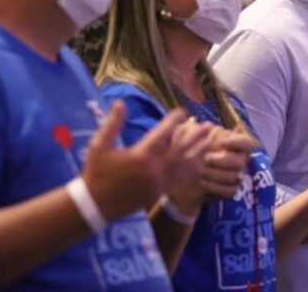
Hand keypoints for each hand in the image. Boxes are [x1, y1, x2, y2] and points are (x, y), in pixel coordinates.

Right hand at [81, 101, 209, 220]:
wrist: (95, 206)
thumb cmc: (96, 173)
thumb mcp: (99, 145)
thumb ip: (112, 123)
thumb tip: (120, 102)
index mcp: (141, 155)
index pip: (163, 134)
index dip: (174, 121)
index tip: (182, 111)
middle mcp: (154, 169)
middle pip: (181, 149)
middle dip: (196, 137)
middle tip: (209, 126)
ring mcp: (159, 182)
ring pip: (185, 166)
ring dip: (199, 153)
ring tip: (211, 142)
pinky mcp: (160, 192)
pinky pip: (181, 179)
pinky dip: (192, 170)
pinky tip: (200, 163)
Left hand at [198, 127, 252, 199]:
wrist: (185, 171)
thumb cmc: (192, 147)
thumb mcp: (194, 135)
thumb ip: (201, 131)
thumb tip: (207, 126)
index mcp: (236, 144)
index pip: (246, 142)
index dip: (236, 142)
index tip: (220, 142)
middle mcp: (240, 160)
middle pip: (240, 161)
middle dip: (223, 160)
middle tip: (206, 158)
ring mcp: (237, 175)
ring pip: (235, 176)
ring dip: (216, 174)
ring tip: (200, 171)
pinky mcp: (231, 190)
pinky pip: (229, 191)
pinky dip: (215, 187)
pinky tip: (201, 182)